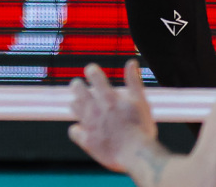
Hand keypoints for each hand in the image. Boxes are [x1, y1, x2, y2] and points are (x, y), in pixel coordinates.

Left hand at [68, 60, 160, 174]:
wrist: (136, 154)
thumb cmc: (141, 127)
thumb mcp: (141, 101)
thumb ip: (134, 81)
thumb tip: (131, 61)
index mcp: (108, 96)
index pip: (93, 74)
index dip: (91, 71)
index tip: (92, 71)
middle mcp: (95, 108)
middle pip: (77, 88)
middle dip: (78, 85)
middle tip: (80, 87)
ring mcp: (89, 124)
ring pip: (73, 106)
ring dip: (77, 104)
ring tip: (82, 105)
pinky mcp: (87, 140)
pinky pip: (73, 131)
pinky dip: (77, 129)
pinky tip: (83, 130)